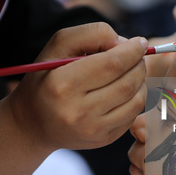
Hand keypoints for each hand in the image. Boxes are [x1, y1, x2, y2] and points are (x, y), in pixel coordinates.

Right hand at [9, 22, 147, 151]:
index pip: (113, 64)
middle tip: (137, 57)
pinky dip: (136, 99)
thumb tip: (124, 43)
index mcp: (63, 84)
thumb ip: (90, 34)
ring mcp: (92, 129)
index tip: (139, 43)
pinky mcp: (103, 140)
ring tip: (133, 72)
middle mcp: (78, 111)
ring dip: (142, 82)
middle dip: (139, 65)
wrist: (33, 123)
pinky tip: (125, 91)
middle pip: (128, 83)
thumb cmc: (47, 78)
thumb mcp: (57, 47)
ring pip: (136, 101)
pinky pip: (132, 116)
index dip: (132, 51)